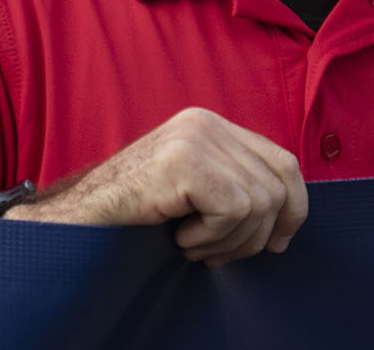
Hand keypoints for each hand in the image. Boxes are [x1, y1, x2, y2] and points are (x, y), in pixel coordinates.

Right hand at [7, 108, 307, 265]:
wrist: (79, 220)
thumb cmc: (135, 215)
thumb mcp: (195, 192)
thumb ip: (234, 186)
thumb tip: (287, 220)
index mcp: (211, 124)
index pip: (284, 161)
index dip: (294, 207)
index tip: (278, 243)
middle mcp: (205, 122)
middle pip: (277, 186)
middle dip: (257, 234)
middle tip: (218, 252)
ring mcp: (194, 137)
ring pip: (258, 204)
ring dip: (228, 242)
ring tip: (191, 243)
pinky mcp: (184, 160)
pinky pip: (233, 211)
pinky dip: (210, 238)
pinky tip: (179, 237)